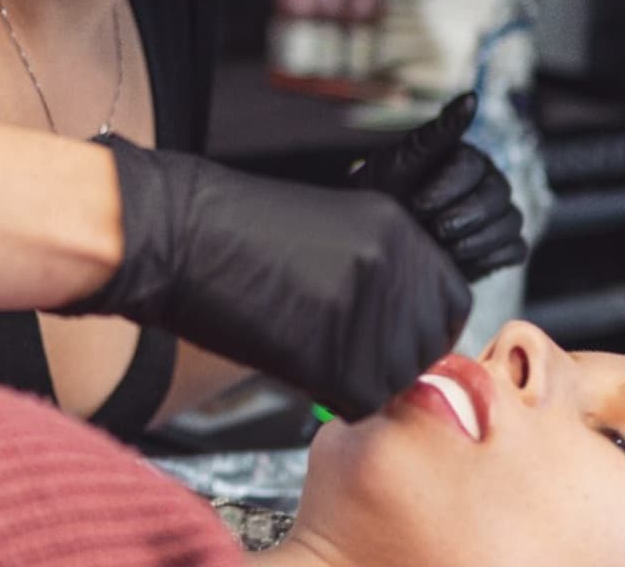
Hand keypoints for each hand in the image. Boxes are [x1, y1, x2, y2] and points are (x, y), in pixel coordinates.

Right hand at [57, 134, 471, 420]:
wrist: (175, 233)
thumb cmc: (230, 228)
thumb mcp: (326, 226)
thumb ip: (377, 263)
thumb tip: (403, 315)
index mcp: (397, 225)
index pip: (449, 298)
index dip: (416, 323)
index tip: (385, 331)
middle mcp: (397, 264)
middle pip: (430, 341)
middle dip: (393, 355)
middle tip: (344, 348)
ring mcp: (373, 310)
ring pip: (399, 377)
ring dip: (362, 376)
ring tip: (312, 350)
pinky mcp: (342, 356)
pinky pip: (360, 401)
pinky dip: (332, 395)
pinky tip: (296, 363)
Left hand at [347, 92, 527, 281]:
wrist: (378, 237)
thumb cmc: (386, 193)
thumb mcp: (401, 160)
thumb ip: (436, 133)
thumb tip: (472, 97)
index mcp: (466, 156)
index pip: (471, 166)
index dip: (445, 188)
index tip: (417, 205)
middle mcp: (489, 181)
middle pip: (497, 195)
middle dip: (462, 217)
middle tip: (432, 230)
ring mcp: (500, 214)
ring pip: (510, 223)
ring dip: (473, 240)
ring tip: (439, 247)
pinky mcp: (502, 246)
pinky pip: (514, 250)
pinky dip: (487, 258)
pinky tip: (457, 260)